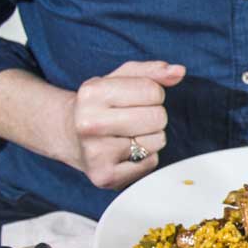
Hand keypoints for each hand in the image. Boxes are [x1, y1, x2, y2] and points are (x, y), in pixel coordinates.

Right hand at [70, 60, 183, 187]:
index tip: (135, 99)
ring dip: (150, 138)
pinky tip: (125, 152)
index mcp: (92, 93)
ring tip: (127, 135)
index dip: (153, 94)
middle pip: (158, 117)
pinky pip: (151, 163)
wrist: (69, 134)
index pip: (153, 91)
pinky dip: (145, 158)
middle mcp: (89, 124)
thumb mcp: (119, 78)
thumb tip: (178, 71)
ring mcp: (96, 153)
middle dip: (153, 116)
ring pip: (157, 141)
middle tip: (132, 119)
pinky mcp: (105, 176)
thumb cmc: (100, 104)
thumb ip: (151, 72)